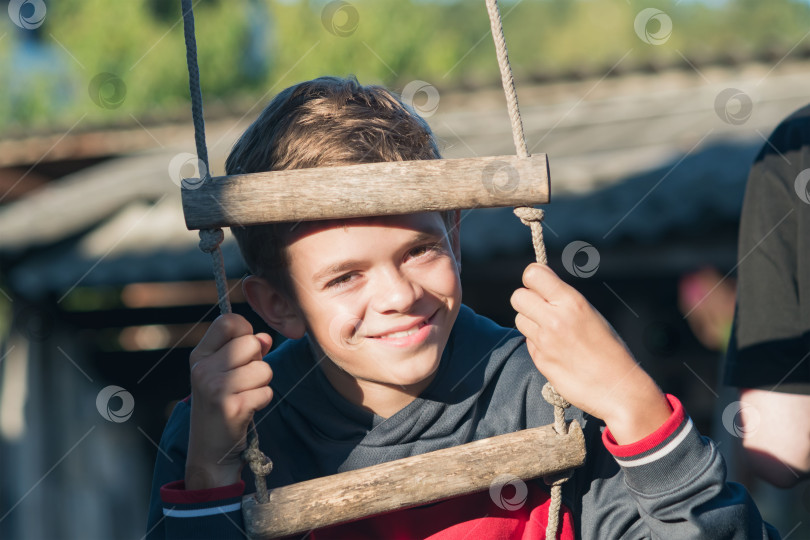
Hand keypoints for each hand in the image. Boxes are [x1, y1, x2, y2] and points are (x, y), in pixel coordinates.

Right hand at [185, 313, 273, 489]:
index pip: (228, 321)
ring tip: (244, 396)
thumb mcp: (224, 374)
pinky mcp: (231, 407)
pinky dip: (262, 401)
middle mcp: (203, 369)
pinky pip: (266, 391)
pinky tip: (246, 410)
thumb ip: (244, 351)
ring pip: (263, 368)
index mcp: (199, 356)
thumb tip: (266, 337)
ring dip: (262, 384)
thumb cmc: (222, 407)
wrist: (210, 453)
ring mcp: (215, 388)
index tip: (244, 350)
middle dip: (258, 361)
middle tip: (244, 381)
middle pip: (251, 343)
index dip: (245, 331)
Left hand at [510, 264, 670, 443]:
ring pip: (519, 319)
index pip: (532, 274)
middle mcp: (554, 319)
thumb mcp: (592, 314)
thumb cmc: (610, 349)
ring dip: (530, 322)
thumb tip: (541, 289)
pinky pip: (527, 342)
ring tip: (551, 331)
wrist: (619, 388)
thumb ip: (564, 301)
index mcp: (571, 302)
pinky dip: (537, 343)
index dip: (533, 279)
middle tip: (541, 309)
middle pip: (518, 297)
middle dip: (526, 300)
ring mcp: (545, 341)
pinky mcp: (540, 360)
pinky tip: (556, 350)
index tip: (539, 285)